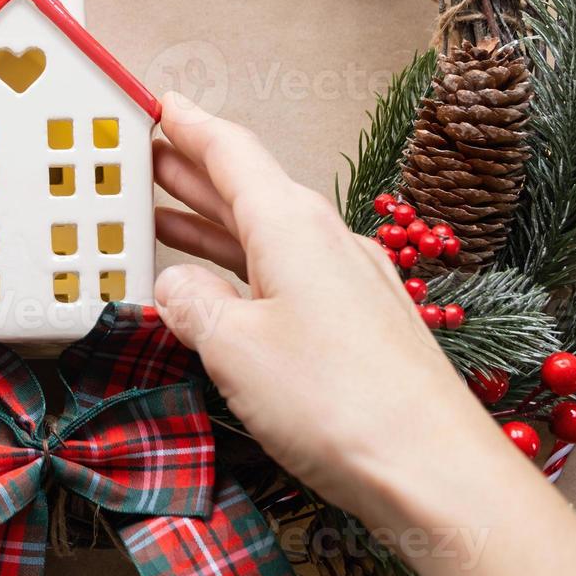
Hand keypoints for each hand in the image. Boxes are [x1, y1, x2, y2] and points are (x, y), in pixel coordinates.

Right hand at [150, 93, 575, 575]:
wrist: (435, 471)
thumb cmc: (336, 400)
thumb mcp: (233, 347)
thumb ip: (193, 304)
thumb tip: (176, 284)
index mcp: (291, 223)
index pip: (230, 151)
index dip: (185, 125)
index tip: (155, 104)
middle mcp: (325, 239)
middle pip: (247, 188)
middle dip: (190, 174)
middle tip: (141, 161)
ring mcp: (348, 282)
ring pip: (266, 235)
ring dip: (212, 225)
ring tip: (161, 221)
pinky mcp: (360, 325)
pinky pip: (287, 276)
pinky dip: (243, 269)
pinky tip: (221, 292)